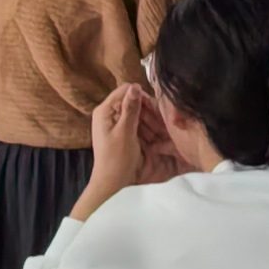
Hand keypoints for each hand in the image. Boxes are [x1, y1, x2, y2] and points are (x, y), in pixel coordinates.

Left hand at [73, 81, 159, 216]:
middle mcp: (108, 113)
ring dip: (150, 121)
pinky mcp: (121, 132)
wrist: (112, 182)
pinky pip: (136, 124)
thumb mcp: (126, 132)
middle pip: (132, 102)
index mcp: (105, 110)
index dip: (142, 97)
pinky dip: (146, 128)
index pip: (125, 91)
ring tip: (162, 132)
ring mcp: (114, 123)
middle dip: (148, 111)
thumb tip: (134, 86)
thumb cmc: (117, 158)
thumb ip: (131, 109)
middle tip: (163, 124)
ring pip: (137, 113)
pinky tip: (156, 137)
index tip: (157, 108)